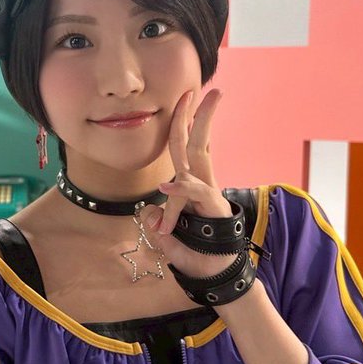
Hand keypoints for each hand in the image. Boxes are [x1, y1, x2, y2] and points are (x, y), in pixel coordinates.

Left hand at [140, 88, 239, 280]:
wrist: (214, 275)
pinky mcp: (212, 208)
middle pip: (196, 140)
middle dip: (198, 113)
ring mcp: (207, 192)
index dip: (182, 121)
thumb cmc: (194, 254)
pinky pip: (194, 193)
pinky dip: (181, 189)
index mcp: (192, 184)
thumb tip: (148, 212)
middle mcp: (202, 182)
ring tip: (197, 102)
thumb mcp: (167, 236)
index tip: (185, 96)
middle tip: (208, 89)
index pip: (186, 147)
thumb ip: (158, 221)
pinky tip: (166, 185)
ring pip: (198, 154)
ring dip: (198, 125)